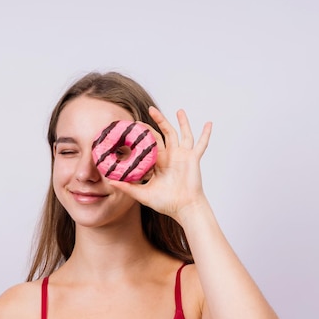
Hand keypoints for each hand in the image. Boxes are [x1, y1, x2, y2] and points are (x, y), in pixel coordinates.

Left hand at [106, 106, 212, 221]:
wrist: (183, 208)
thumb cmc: (166, 203)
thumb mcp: (143, 194)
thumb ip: (127, 187)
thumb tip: (110, 182)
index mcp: (159, 163)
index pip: (150, 144)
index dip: (142, 136)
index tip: (133, 127)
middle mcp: (171, 157)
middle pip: (164, 134)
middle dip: (157, 122)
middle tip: (150, 110)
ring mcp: (183, 156)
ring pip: (181, 134)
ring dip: (181, 122)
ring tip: (179, 110)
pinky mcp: (193, 159)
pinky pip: (201, 144)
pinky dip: (205, 134)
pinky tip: (208, 123)